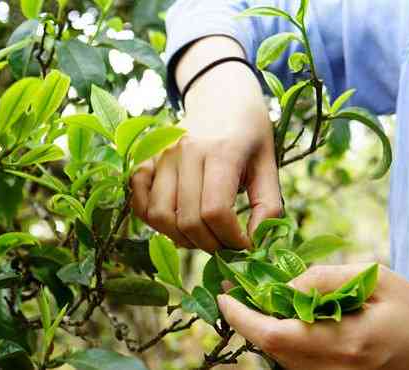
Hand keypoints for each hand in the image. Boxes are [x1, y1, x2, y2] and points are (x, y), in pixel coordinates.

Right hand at [131, 38, 281, 252]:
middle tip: (225, 245)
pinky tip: (176, 221)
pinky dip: (153, 221)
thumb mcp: (269, 163)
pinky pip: (139, 202)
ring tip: (202, 236)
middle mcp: (185, 152)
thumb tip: (257, 244)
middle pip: (188, 219)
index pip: (216, 211)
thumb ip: (269, 205)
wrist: (221, 95)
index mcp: (221, 151)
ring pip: (160, 215)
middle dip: (210, 244)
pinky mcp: (146, 160)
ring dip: (181, 238)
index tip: (244, 245)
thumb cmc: (249, 132)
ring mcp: (161, 155)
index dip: (231, 239)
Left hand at [217, 264, 408, 369]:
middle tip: (234, 294)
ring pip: (281, 360)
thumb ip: (325, 279)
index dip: (242, 317)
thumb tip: (285, 283)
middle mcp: (335, 369)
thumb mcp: (376, 279)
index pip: (275, 335)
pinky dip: (281, 342)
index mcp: (345, 341)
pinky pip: (297, 365)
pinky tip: (282, 320)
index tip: (224, 296)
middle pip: (271, 350)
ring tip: (254, 302)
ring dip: (261, 332)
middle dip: (246, 321)